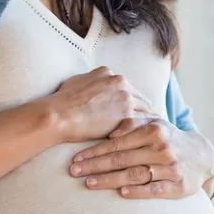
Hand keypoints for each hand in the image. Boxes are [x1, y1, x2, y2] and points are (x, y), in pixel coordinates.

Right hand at [41, 66, 158, 142]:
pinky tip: (149, 138)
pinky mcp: (126, 115)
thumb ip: (90, 82)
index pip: (128, 88)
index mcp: (109, 74)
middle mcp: (120, 82)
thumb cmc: (62, 101)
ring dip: (149, 121)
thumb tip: (89, 85)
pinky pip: (142, 122)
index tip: (135, 110)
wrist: (59, 114)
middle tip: (151, 123)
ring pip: (145, 110)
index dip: (132, 101)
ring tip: (154, 133)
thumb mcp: (76, 82)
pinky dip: (146, 130)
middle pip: (140, 98)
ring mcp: (125, 98)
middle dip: (144, 111)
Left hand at [68, 117, 213, 198]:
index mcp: (154, 130)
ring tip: (89, 183)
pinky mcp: (178, 186)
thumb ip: (133, 124)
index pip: (118, 142)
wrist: (202, 157)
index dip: (95, 151)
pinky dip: (138, 191)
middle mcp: (162, 148)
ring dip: (110, 179)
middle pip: (122, 158)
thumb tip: (111, 131)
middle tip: (74, 171)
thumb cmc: (169, 139)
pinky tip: (121, 192)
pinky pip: (154, 189)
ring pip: (134, 174)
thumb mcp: (154, 125)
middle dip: (95, 165)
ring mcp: (170, 168)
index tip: (76, 157)